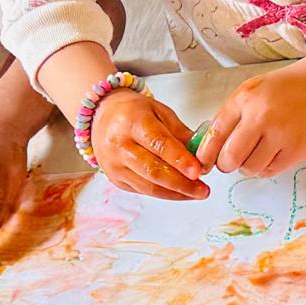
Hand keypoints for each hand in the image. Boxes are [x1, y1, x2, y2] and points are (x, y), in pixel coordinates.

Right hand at [91, 91, 207, 201]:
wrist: (102, 117)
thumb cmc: (135, 112)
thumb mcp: (160, 111)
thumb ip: (180, 133)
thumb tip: (201, 155)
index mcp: (132, 122)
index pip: (158, 144)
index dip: (180, 159)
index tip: (198, 171)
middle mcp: (119, 145)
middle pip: (153, 171)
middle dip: (182, 183)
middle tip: (203, 189)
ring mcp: (114, 165)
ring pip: (149, 186)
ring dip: (176, 193)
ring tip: (197, 192)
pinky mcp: (115, 178)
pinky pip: (143, 191)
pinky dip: (165, 193)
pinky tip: (180, 192)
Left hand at [196, 63, 305, 177]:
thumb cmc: (288, 88)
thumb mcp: (253, 89)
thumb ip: (232, 114)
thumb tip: (210, 145)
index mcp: (245, 99)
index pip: (215, 133)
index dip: (205, 153)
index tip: (203, 162)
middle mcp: (262, 116)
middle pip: (230, 158)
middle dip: (225, 164)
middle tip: (229, 162)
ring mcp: (281, 135)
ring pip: (251, 168)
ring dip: (248, 166)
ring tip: (255, 154)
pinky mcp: (298, 150)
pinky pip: (271, 170)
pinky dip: (266, 167)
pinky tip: (271, 154)